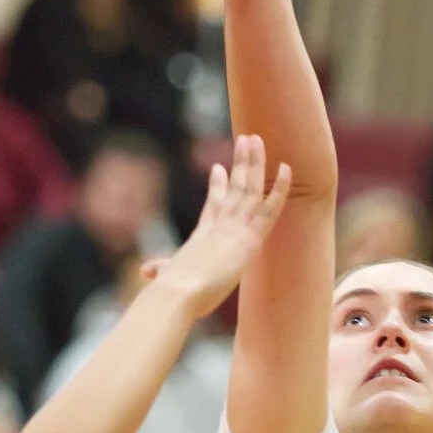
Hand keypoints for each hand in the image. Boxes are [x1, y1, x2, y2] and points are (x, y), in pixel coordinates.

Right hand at [143, 133, 291, 316]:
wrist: (177, 292)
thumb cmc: (170, 291)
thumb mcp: (167, 277)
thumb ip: (161, 270)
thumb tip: (145, 271)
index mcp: (202, 235)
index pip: (214, 205)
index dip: (218, 185)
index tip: (219, 167)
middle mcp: (220, 226)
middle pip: (235, 188)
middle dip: (240, 163)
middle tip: (245, 140)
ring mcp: (234, 229)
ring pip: (250, 189)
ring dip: (254, 163)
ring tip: (256, 139)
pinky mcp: (248, 239)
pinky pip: (269, 209)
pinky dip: (279, 188)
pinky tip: (286, 168)